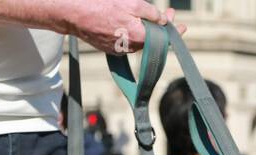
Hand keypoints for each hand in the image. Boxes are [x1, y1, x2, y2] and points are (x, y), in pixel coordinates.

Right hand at [64, 1, 183, 53]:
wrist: (73, 13)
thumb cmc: (102, 5)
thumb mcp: (131, 3)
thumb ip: (150, 13)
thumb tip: (164, 21)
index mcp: (138, 36)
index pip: (162, 39)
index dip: (174, 32)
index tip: (182, 26)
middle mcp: (130, 47)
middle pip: (152, 39)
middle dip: (161, 26)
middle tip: (167, 13)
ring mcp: (119, 49)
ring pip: (139, 40)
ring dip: (147, 28)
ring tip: (150, 15)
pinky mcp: (109, 48)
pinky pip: (127, 41)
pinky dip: (133, 31)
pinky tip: (132, 21)